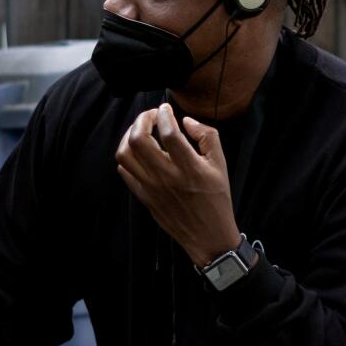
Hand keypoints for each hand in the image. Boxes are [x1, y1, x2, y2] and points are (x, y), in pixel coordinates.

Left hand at [115, 102, 241, 266]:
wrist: (208, 236)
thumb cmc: (216, 198)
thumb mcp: (221, 165)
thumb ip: (207, 136)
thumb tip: (186, 121)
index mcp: (189, 168)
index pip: (169, 132)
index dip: (164, 114)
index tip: (166, 109)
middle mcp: (167, 177)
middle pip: (139, 140)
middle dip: (142, 120)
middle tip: (151, 116)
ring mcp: (151, 188)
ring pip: (125, 155)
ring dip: (129, 136)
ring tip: (141, 131)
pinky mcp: (143, 197)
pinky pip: (125, 172)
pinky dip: (127, 156)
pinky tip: (138, 151)